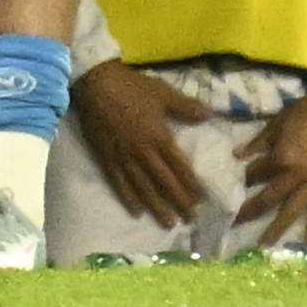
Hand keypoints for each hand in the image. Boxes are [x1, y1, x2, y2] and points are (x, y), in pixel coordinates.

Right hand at [72, 60, 213, 226]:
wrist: (94, 83)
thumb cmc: (130, 87)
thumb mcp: (162, 92)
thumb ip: (186, 106)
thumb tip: (212, 114)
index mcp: (159, 137)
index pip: (179, 167)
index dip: (191, 184)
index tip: (202, 200)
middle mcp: (142, 152)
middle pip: (164, 182)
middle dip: (179, 202)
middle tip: (190, 220)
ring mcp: (123, 157)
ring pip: (142, 187)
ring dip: (157, 207)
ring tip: (169, 224)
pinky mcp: (106, 157)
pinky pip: (118, 182)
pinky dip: (127, 198)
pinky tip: (136, 212)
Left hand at [235, 84, 306, 247]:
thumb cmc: (305, 113)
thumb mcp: (276, 123)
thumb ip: (257, 143)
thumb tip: (237, 155)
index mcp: (282, 157)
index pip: (255, 173)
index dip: (243, 179)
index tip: (229, 186)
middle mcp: (296, 175)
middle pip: (269, 198)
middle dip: (250, 211)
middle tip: (233, 224)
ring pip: (292, 210)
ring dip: (277, 227)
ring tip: (265, 244)